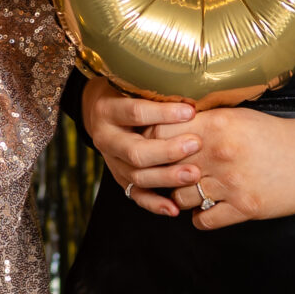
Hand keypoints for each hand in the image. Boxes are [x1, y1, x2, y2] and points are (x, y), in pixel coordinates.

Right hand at [80, 74, 202, 217]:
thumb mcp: (132, 84)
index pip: (135, 112)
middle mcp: (105, 138)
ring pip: (137, 176)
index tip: (191, 110)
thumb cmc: (125, 92)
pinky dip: (155, 204)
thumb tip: (194, 91)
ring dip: (166, 178)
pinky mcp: (119, 177)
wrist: (99, 110)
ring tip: (194, 175)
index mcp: (107, 110)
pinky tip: (174, 209)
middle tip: (195, 145)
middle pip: (135, 151)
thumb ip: (155, 90)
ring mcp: (111, 161)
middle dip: (167, 151)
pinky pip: (136, 195)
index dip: (163, 113)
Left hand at [162, 104, 294, 229]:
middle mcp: (217, 154)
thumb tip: (167, 124)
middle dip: (162, 172)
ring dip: (181, 197)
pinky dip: (201, 218)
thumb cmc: (273, 134)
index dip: (152, 142)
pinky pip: (204, 220)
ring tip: (189, 193)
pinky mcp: (244, 207)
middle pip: (166, 167)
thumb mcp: (236, 116)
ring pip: (180, 197)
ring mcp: (230, 183)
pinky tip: (206, 210)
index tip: (154, 148)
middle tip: (165, 175)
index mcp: (215, 125)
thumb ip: (203, 121)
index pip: (160, 133)